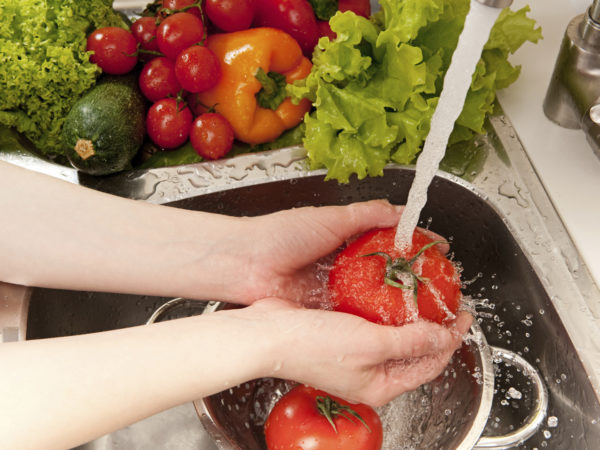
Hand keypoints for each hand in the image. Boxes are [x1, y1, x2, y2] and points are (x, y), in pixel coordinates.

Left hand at [229, 199, 448, 304]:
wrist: (247, 264)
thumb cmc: (282, 235)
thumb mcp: (330, 218)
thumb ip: (366, 214)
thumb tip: (402, 211)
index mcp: (347, 241)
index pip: (391, 242)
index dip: (417, 245)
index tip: (442, 251)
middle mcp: (346, 267)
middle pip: (388, 273)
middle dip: (414, 280)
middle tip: (441, 287)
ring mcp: (337, 291)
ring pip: (374, 298)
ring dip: (397, 304)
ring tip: (427, 310)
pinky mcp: (327, 311)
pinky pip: (355, 317)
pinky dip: (374, 321)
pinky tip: (396, 326)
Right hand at [230, 297, 472, 406]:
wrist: (269, 333)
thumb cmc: (312, 346)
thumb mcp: (371, 345)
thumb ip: (410, 342)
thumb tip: (442, 338)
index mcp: (380, 384)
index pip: (429, 365)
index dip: (450, 341)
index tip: (463, 317)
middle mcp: (370, 372)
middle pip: (415, 352)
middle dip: (435, 329)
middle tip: (449, 303)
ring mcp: (356, 354)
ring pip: (396, 336)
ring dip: (412, 317)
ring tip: (426, 295)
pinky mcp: (343, 334)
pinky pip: (375, 322)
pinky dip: (387, 309)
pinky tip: (390, 292)